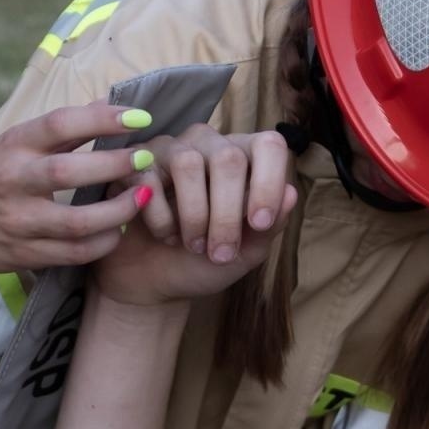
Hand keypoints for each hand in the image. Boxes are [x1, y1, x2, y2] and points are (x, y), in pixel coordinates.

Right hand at [0, 102, 157, 274]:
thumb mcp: (11, 144)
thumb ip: (59, 130)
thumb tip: (106, 104)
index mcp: (12, 146)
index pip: (60, 124)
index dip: (104, 118)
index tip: (139, 116)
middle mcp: (14, 182)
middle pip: (70, 172)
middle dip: (117, 164)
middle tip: (147, 157)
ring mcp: (19, 222)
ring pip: (78, 221)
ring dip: (120, 210)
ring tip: (144, 196)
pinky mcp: (27, 254)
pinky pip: (75, 252)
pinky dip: (105, 242)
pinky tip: (120, 229)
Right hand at [128, 125, 292, 263]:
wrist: (155, 283)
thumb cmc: (204, 262)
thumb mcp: (247, 251)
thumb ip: (270, 224)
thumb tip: (291, 193)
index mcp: (245, 158)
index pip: (269, 145)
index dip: (268, 182)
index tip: (259, 223)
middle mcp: (210, 144)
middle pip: (229, 158)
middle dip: (226, 214)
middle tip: (219, 253)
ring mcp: (172, 148)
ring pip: (189, 163)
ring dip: (193, 216)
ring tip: (191, 244)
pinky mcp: (137, 164)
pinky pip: (150, 178)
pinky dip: (160, 219)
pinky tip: (163, 235)